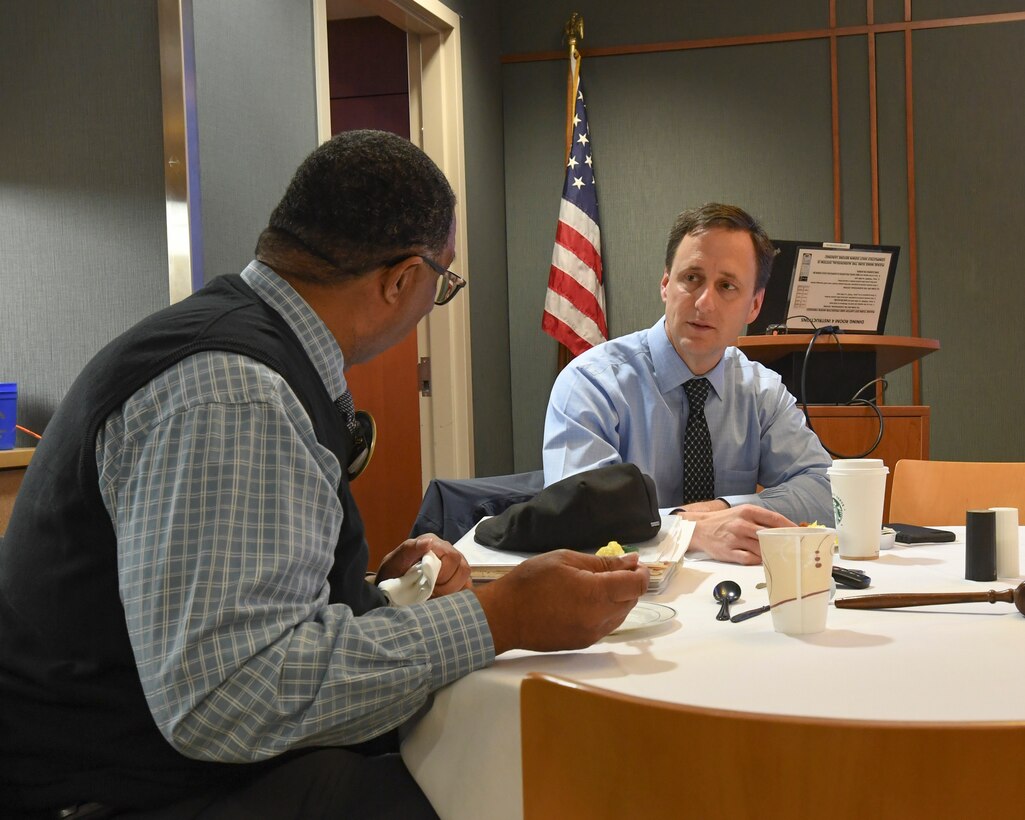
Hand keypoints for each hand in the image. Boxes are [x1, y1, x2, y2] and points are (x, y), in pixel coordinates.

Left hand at [376, 534, 472, 596]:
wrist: (390, 587)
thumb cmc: (392, 573)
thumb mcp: (395, 561)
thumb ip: (409, 549)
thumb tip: (428, 541)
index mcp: (433, 543)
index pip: (452, 557)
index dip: (443, 573)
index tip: (428, 584)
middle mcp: (447, 550)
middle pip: (463, 568)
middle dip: (448, 585)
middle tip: (431, 593)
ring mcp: (454, 565)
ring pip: (466, 578)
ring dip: (452, 591)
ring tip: (435, 595)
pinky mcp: (457, 578)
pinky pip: (466, 587)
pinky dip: (457, 594)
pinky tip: (442, 598)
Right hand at [474, 550, 649, 654]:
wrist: (503, 616)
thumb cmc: (530, 582)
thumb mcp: (565, 560)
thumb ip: (602, 562)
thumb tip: (630, 561)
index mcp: (596, 594)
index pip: (637, 585)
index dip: (640, 572)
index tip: (633, 563)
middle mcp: (599, 618)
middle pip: (632, 600)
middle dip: (629, 584)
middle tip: (612, 569)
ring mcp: (592, 634)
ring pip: (621, 615)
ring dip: (618, 598)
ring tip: (596, 584)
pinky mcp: (583, 643)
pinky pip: (606, 625)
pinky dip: (605, 611)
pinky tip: (586, 601)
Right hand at [681, 504, 794, 564]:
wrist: (699, 529)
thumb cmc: (724, 521)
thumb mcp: (741, 513)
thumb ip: (760, 519)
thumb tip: (783, 528)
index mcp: (747, 511)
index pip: (774, 519)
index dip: (790, 527)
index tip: (800, 532)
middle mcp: (741, 523)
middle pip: (770, 534)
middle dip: (783, 541)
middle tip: (795, 547)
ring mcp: (735, 538)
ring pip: (761, 548)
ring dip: (771, 553)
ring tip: (779, 556)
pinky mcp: (729, 552)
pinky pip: (750, 559)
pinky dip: (758, 560)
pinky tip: (761, 560)